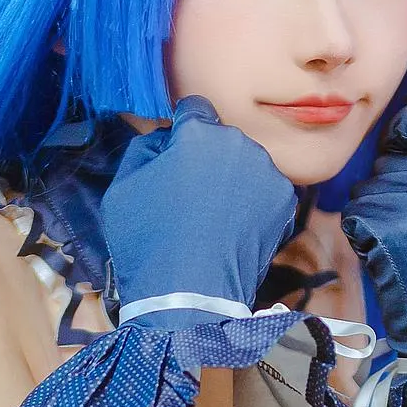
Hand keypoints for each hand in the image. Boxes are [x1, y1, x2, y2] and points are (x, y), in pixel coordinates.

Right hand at [101, 95, 299, 322]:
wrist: (189, 296)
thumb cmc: (148, 242)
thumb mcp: (123, 187)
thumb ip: (146, 147)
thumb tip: (166, 137)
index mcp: (198, 134)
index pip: (194, 110)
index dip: (182, 131)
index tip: (176, 154)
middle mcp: (239, 144)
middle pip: (221, 138)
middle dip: (208, 156)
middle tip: (191, 194)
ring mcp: (266, 173)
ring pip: (245, 163)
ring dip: (233, 178)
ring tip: (214, 215)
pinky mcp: (284, 202)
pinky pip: (264, 190)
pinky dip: (253, 203)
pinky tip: (234, 227)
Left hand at [338, 101, 406, 357]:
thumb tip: (393, 135)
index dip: (400, 141)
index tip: (404, 167)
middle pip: (384, 159)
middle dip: (387, 191)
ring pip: (365, 188)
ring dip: (372, 216)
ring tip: (403, 246)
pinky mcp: (390, 225)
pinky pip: (353, 213)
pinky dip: (361, 236)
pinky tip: (388, 256)